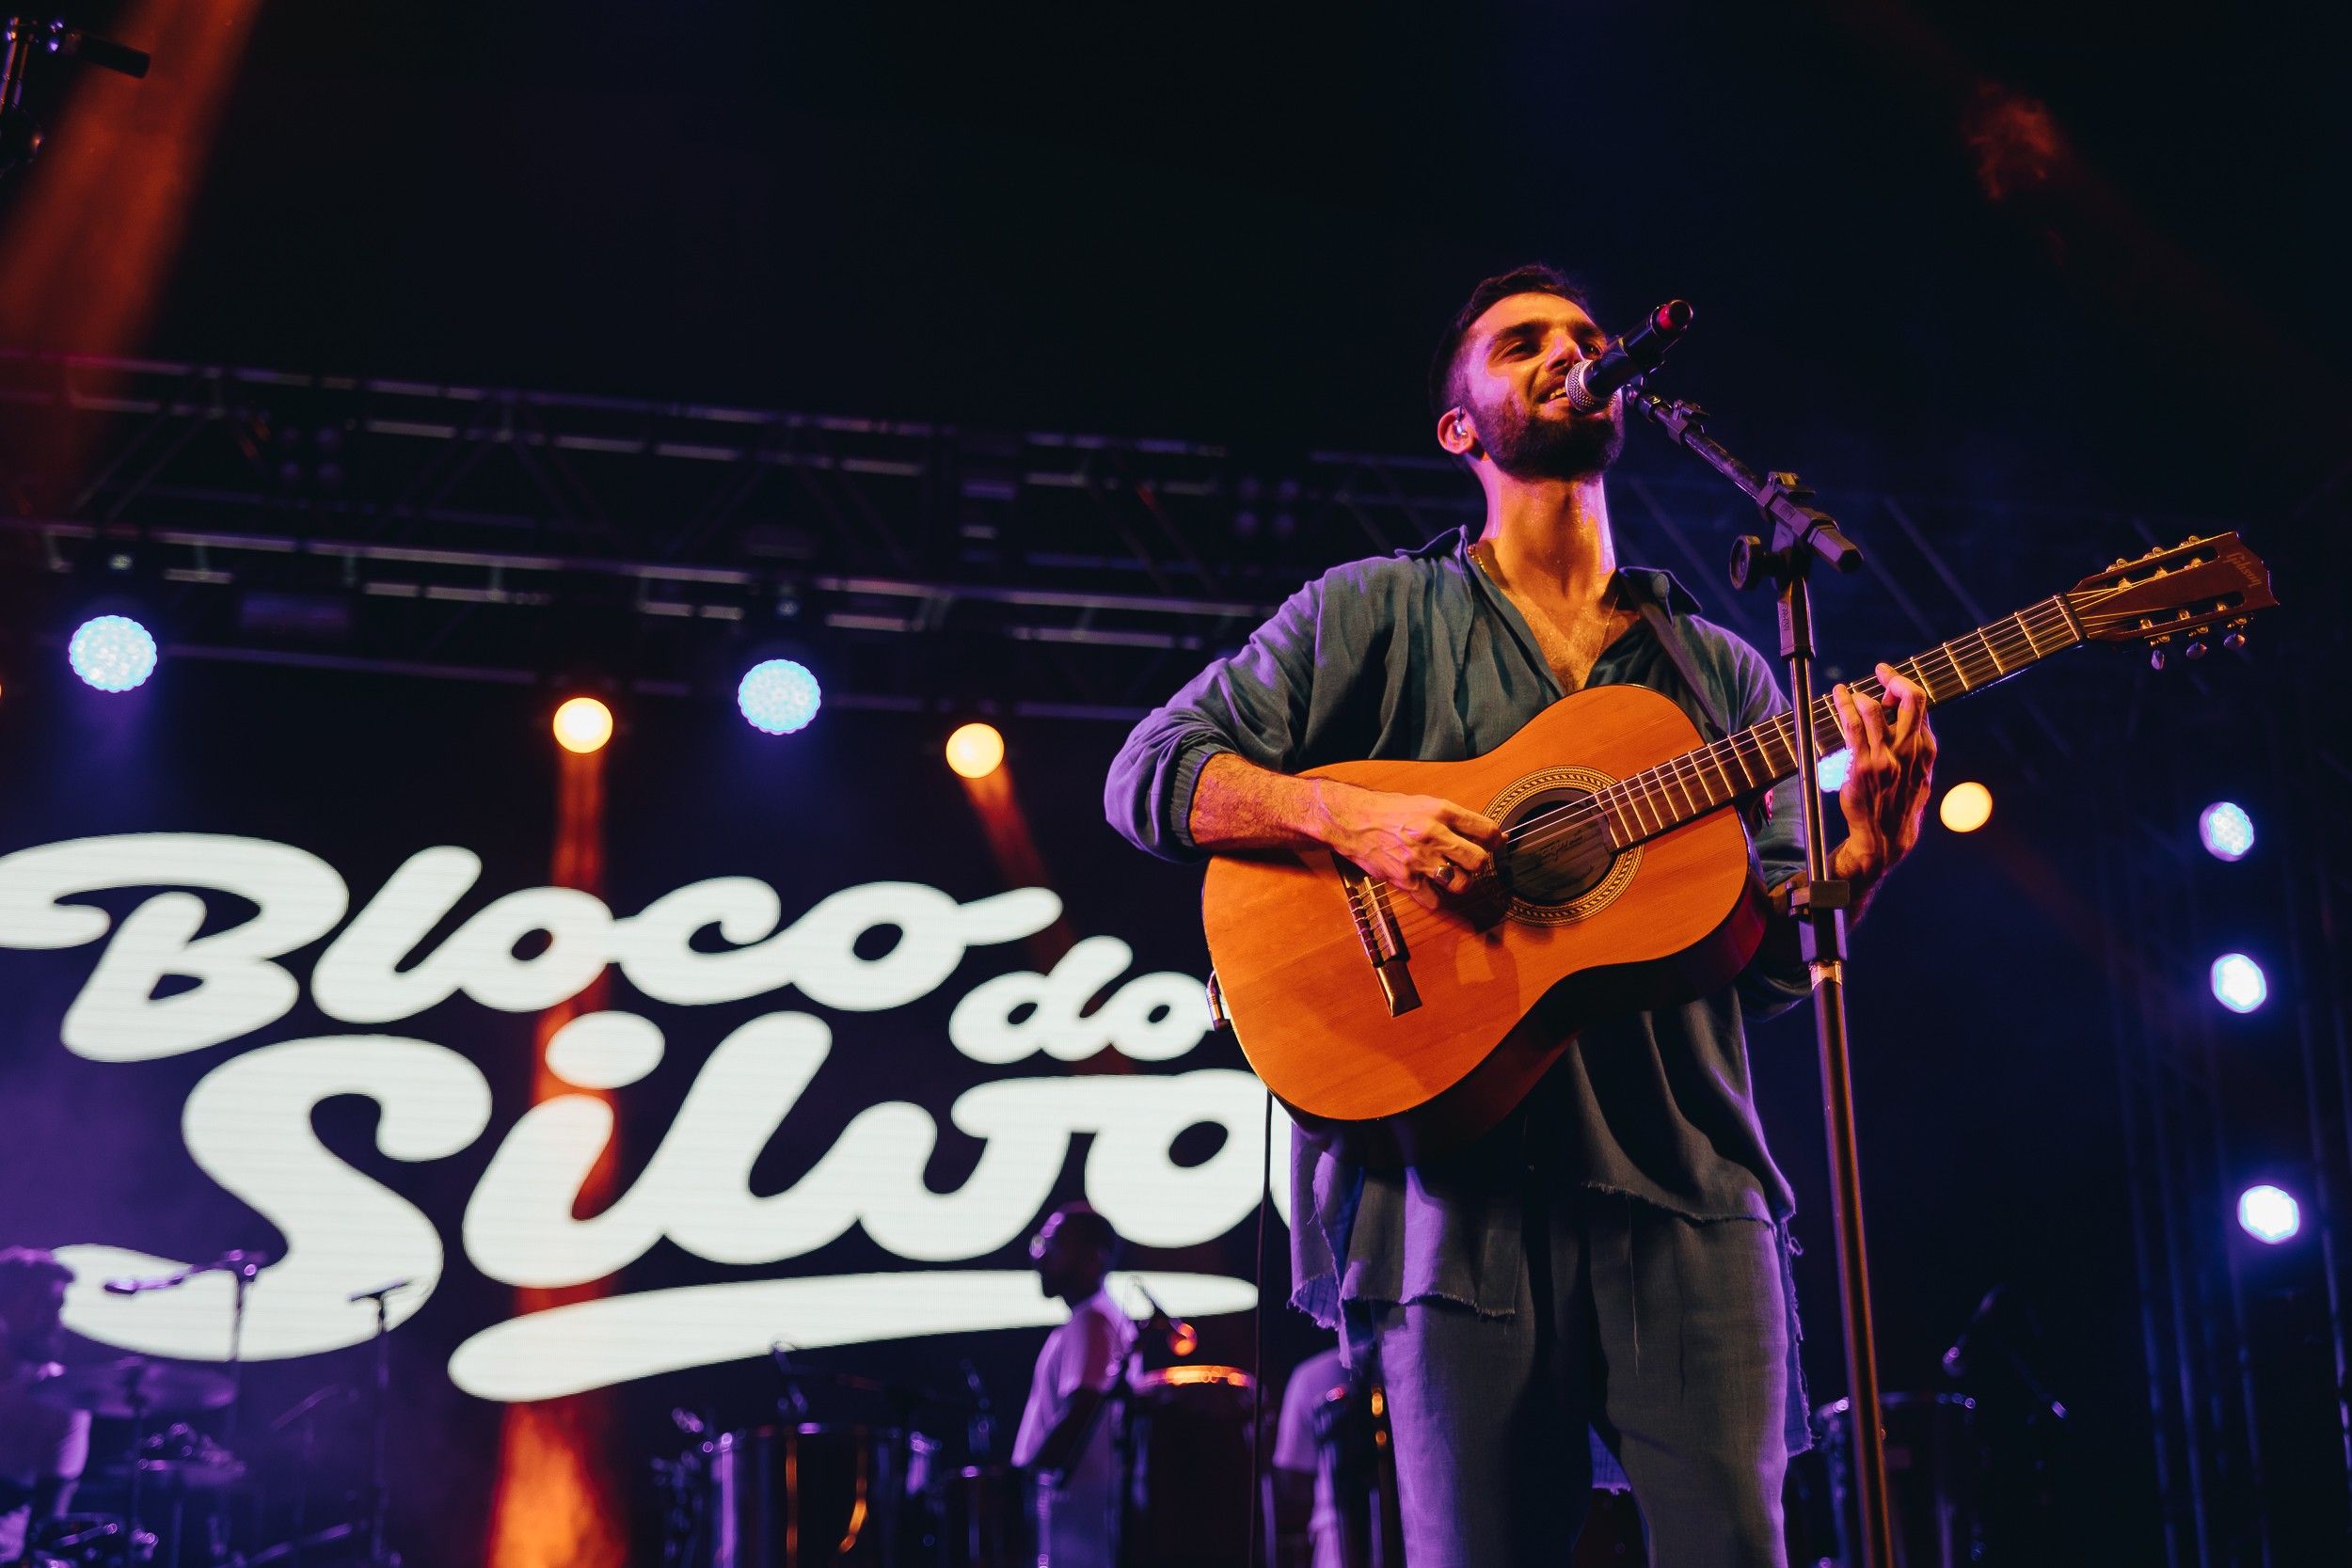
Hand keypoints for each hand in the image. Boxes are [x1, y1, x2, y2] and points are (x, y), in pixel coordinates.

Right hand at [1314, 780, 1502, 910]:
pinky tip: (1429, 886)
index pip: (1487, 830)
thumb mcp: (1425, 803)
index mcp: (1441, 811)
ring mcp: (1419, 859)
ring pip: (1461, 883)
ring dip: (1460, 882)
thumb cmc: (1389, 810)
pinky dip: (1435, 897)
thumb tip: (1494, 835)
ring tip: (1450, 874)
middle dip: (1478, 863)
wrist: (1352, 820)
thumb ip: (1457, 820)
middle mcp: (1433, 835)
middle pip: (1478, 860)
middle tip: (1469, 861)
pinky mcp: (1405, 880)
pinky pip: (1434, 901)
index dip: (1496, 839)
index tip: (1493, 843)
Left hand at [1829, 662, 1936, 898]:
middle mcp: (1909, 752)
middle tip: (1881, 672)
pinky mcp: (1862, 767)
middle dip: (1895, 679)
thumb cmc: (1896, 810)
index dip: (1905, 689)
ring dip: (1862, 694)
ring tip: (1850, 692)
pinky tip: (1838, 696)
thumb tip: (1914, 726)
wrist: (1883, 843)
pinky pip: (1853, 725)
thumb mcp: (1918, 780)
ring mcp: (1886, 759)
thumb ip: (1916, 753)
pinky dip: (1845, 704)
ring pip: (1876, 709)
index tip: (1891, 680)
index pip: (1922, 708)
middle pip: (1910, 700)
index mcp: (1925, 753)